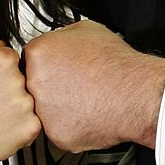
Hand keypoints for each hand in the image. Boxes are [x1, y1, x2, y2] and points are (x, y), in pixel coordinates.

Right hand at [0, 42, 40, 164]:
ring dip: (17, 108)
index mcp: (2, 59)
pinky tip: (4, 127)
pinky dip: (22, 126)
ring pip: (30, 101)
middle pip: (25, 79)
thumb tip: (2, 44)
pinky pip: (34, 122)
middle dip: (12, 90)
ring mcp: (27, 103)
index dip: (3, 72)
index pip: (15, 59)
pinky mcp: (32, 125)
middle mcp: (18, 79)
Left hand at [23, 21, 164, 152]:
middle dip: (49, 86)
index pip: (29, 60)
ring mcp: (44, 112)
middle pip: (31, 86)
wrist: (136, 94)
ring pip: (43, 111)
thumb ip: (62, 37)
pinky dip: (71, 125)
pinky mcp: (57, 135)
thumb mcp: (87, 30)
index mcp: (39, 54)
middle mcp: (35, 83)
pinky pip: (58, 130)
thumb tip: (58, 41)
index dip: (45, 65)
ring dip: (58, 107)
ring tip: (82, 98)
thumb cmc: (117, 65)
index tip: (56, 69)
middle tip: (71, 85)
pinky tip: (87, 113)